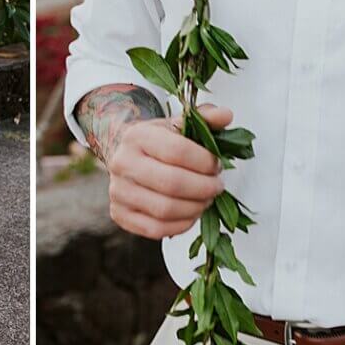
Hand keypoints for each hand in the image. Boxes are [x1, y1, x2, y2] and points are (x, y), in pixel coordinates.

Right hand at [107, 103, 234, 240]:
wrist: (125, 159)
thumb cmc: (156, 144)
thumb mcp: (178, 125)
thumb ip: (204, 118)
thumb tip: (226, 115)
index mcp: (138, 135)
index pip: (178, 151)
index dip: (205, 162)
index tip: (217, 166)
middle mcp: (123, 163)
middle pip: (172, 183)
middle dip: (203, 188)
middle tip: (217, 187)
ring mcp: (118, 192)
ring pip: (165, 210)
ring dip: (195, 208)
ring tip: (206, 200)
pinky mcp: (119, 215)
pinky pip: (156, 229)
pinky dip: (181, 225)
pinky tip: (191, 214)